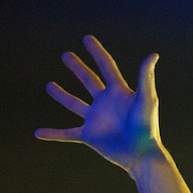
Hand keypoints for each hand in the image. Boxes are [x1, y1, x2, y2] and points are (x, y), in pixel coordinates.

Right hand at [35, 35, 162, 172]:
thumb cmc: (147, 126)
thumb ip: (146, 77)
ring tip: (49, 85)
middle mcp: (106, 103)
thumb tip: (153, 54)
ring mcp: (96, 119)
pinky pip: (66, 134)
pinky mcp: (89, 136)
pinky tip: (38, 133)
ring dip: (62, 95)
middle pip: (89, 81)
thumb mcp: (146, 99)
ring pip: (74, 104)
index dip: (97, 52)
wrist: (141, 154)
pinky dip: (53, 133)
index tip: (87, 38)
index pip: (106, 66)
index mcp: (119, 92)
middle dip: (78, 68)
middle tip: (66, 55)